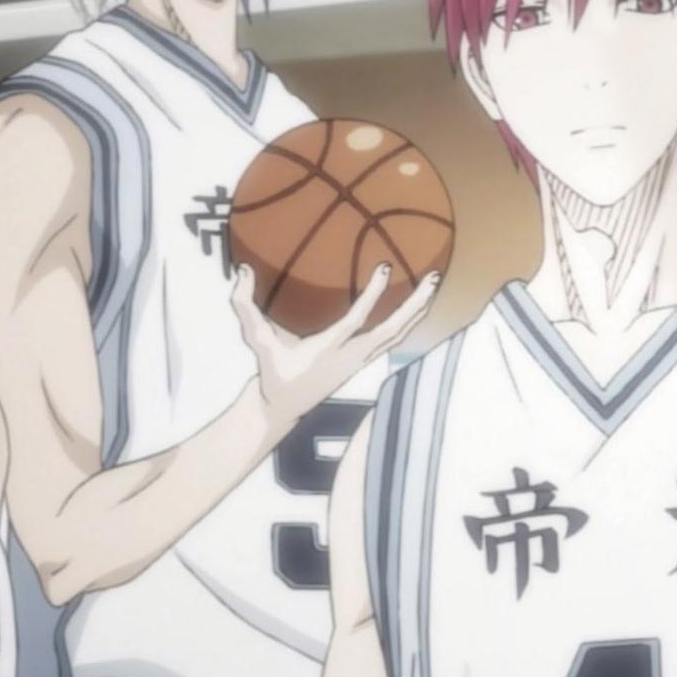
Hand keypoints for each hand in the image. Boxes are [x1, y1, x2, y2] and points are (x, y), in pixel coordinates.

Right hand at [234, 264, 440, 422]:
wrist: (283, 409)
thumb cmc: (273, 373)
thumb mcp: (256, 342)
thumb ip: (244, 306)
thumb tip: (242, 271)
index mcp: (328, 350)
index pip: (356, 321)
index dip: (372, 295)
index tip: (384, 268)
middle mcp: (352, 357)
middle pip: (393, 331)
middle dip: (415, 305)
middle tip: (433, 278)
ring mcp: (362, 361)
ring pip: (399, 336)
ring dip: (417, 312)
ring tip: (433, 285)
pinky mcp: (364, 362)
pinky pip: (393, 339)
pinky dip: (408, 321)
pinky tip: (417, 305)